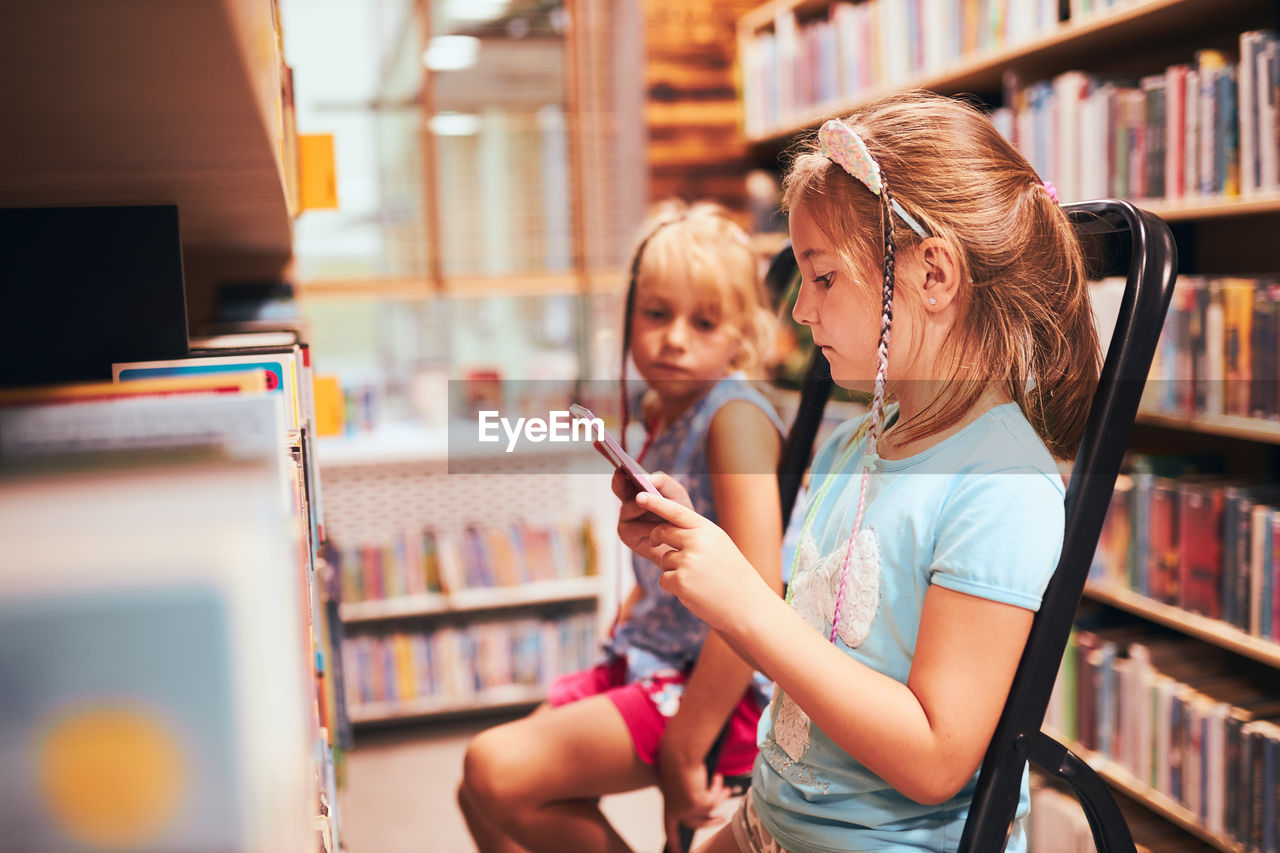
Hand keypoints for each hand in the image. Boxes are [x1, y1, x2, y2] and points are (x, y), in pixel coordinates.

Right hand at [613, 469, 692, 564]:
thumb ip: (663, 481)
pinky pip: (635, 528)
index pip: (624, 477)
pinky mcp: (627, 536)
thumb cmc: (680, 514)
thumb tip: (645, 478)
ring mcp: (625, 519)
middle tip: (621, 476)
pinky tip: (658, 531)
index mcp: (637, 489)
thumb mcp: (676, 493)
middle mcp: (628, 502)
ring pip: (629, 508)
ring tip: (659, 511)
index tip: (621, 467)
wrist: (686, 542)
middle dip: (619, 482)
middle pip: (619, 489)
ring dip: (645, 508)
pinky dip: (649, 528)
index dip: (620, 472)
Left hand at [637, 491, 773, 634]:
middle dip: (656, 538)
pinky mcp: (680, 582)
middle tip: (656, 543)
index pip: (676, 512)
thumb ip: (695, 535)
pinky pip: (663, 579)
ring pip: (663, 559)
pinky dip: (673, 586)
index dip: (656, 503)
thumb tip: (664, 531)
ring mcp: (688, 562)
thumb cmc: (733, 576)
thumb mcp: (719, 545)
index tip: (640, 496)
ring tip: (695, 579)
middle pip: (662, 532)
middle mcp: (697, 542)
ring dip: (672, 569)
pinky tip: (692, 591)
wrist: (747, 605)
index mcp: (708, 530)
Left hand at [657, 741, 728, 852]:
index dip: (673, 842)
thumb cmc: (678, 762)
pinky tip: (717, 777)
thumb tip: (705, 803)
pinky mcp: (697, 804)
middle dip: (712, 822)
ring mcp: (687, 809)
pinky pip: (714, 800)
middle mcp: (676, 811)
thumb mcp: (681, 782)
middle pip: (697, 824)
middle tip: (723, 818)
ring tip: (725, 787)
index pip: (669, 829)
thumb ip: (689, 795)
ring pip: (710, 809)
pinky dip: (718, 789)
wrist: (678, 752)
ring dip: (719, 797)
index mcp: (668, 805)